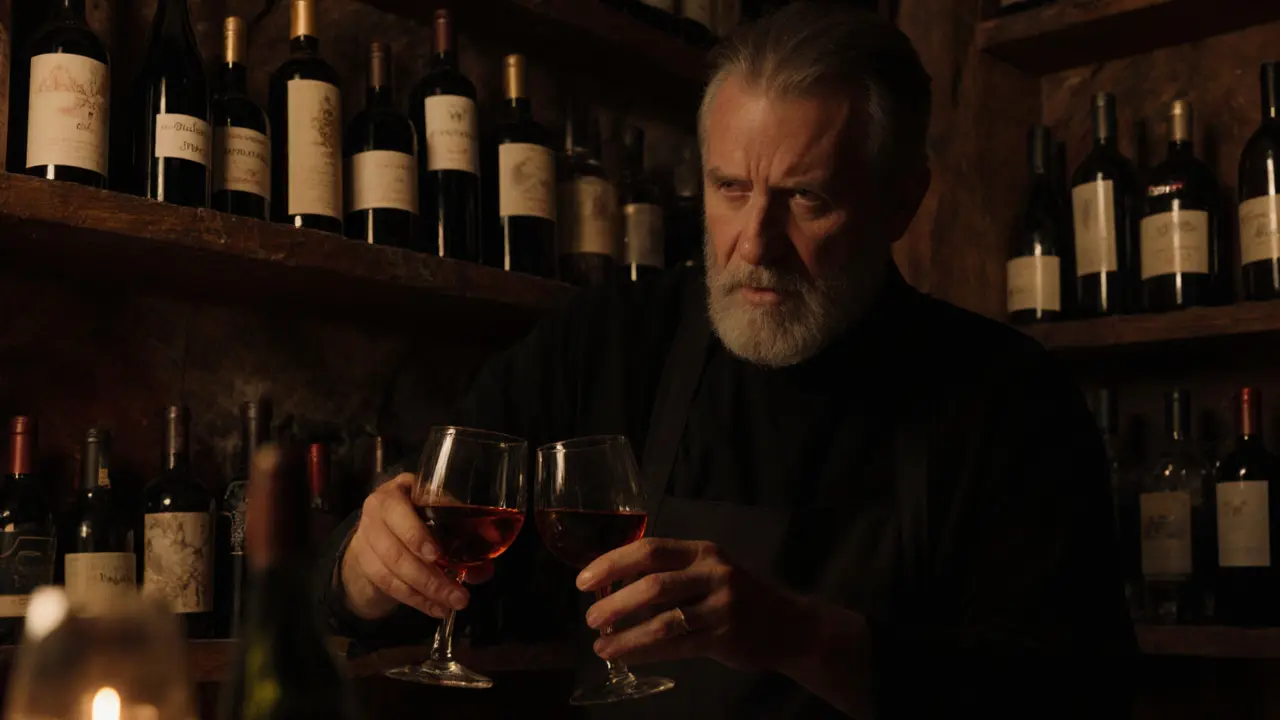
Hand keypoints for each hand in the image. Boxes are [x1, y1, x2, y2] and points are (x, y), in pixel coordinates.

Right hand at [340, 472, 493, 619]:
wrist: (380, 532)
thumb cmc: (418, 518)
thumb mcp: (439, 517)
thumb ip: (463, 536)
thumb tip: (485, 567)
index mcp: (398, 491)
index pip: (397, 509)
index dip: (415, 534)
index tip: (436, 555)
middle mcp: (376, 511)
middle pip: (396, 548)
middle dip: (429, 576)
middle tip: (458, 595)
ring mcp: (366, 538)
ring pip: (392, 571)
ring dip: (424, 592)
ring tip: (450, 605)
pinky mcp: (363, 563)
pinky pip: (388, 586)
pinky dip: (415, 599)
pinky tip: (435, 608)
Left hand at [576, 538, 806, 670]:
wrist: (787, 623)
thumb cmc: (737, 594)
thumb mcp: (708, 570)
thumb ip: (670, 573)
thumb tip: (613, 586)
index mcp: (702, 551)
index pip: (650, 550)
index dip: (613, 563)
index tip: (584, 580)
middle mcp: (712, 573)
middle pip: (653, 584)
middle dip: (615, 602)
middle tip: (590, 618)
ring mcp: (721, 606)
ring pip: (663, 621)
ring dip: (626, 636)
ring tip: (601, 646)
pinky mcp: (724, 637)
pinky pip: (676, 646)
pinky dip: (646, 652)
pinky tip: (626, 657)